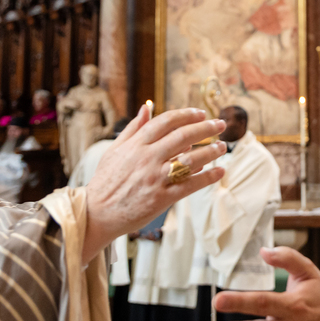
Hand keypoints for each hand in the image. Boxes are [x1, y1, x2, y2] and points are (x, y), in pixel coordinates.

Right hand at [81, 105, 226, 263]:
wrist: (96, 214)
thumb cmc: (105, 181)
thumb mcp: (114, 150)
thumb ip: (133, 128)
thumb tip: (147, 106)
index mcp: (136, 145)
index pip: (166, 121)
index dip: (186, 115)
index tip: (201, 113)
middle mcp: (147, 158)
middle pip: (184, 136)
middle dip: (206, 128)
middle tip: (221, 125)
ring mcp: (155, 178)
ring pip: (190, 159)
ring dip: (211, 151)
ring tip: (223, 146)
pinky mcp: (161, 198)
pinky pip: (190, 184)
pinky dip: (208, 177)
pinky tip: (220, 171)